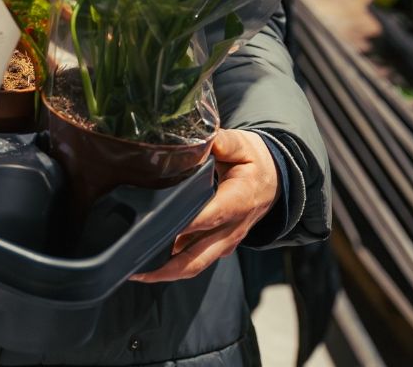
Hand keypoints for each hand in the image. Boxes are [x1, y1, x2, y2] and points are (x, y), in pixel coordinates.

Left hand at [130, 128, 278, 283]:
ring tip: (135, 271)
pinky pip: (197, 260)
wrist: (277, 180)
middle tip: (135, 267)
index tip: (156, 228)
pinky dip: (175, 264)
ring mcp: (226, 241)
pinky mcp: (220, 245)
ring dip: (167, 271)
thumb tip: (195, 139)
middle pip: (198, 257)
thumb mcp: (241, 146)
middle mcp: (232, 229)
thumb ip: (219, 142)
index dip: (184, 225)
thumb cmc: (254, 161)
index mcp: (238, 201)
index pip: (209, 217)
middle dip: (166, 267)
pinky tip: (150, 260)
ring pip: (196, 265)